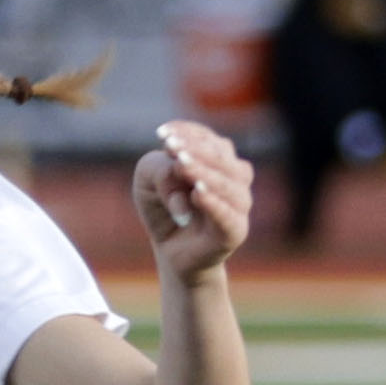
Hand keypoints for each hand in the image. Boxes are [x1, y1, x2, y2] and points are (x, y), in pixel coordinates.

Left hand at [134, 119, 251, 283]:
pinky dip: (213, 202)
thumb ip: (159, 171)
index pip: (206, 137)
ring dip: (204, 171)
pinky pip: (228, 215)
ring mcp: (238, 203)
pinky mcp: (236, 230)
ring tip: (182, 165)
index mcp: (217, 157)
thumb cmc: (163, 209)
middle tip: (172, 146)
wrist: (174, 252)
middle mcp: (234, 176)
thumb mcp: (147, 184)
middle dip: (195, 149)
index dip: (186, 132)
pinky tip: (198, 193)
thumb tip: (180, 178)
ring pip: (228, 182)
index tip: (162, 133)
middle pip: (220, 155)